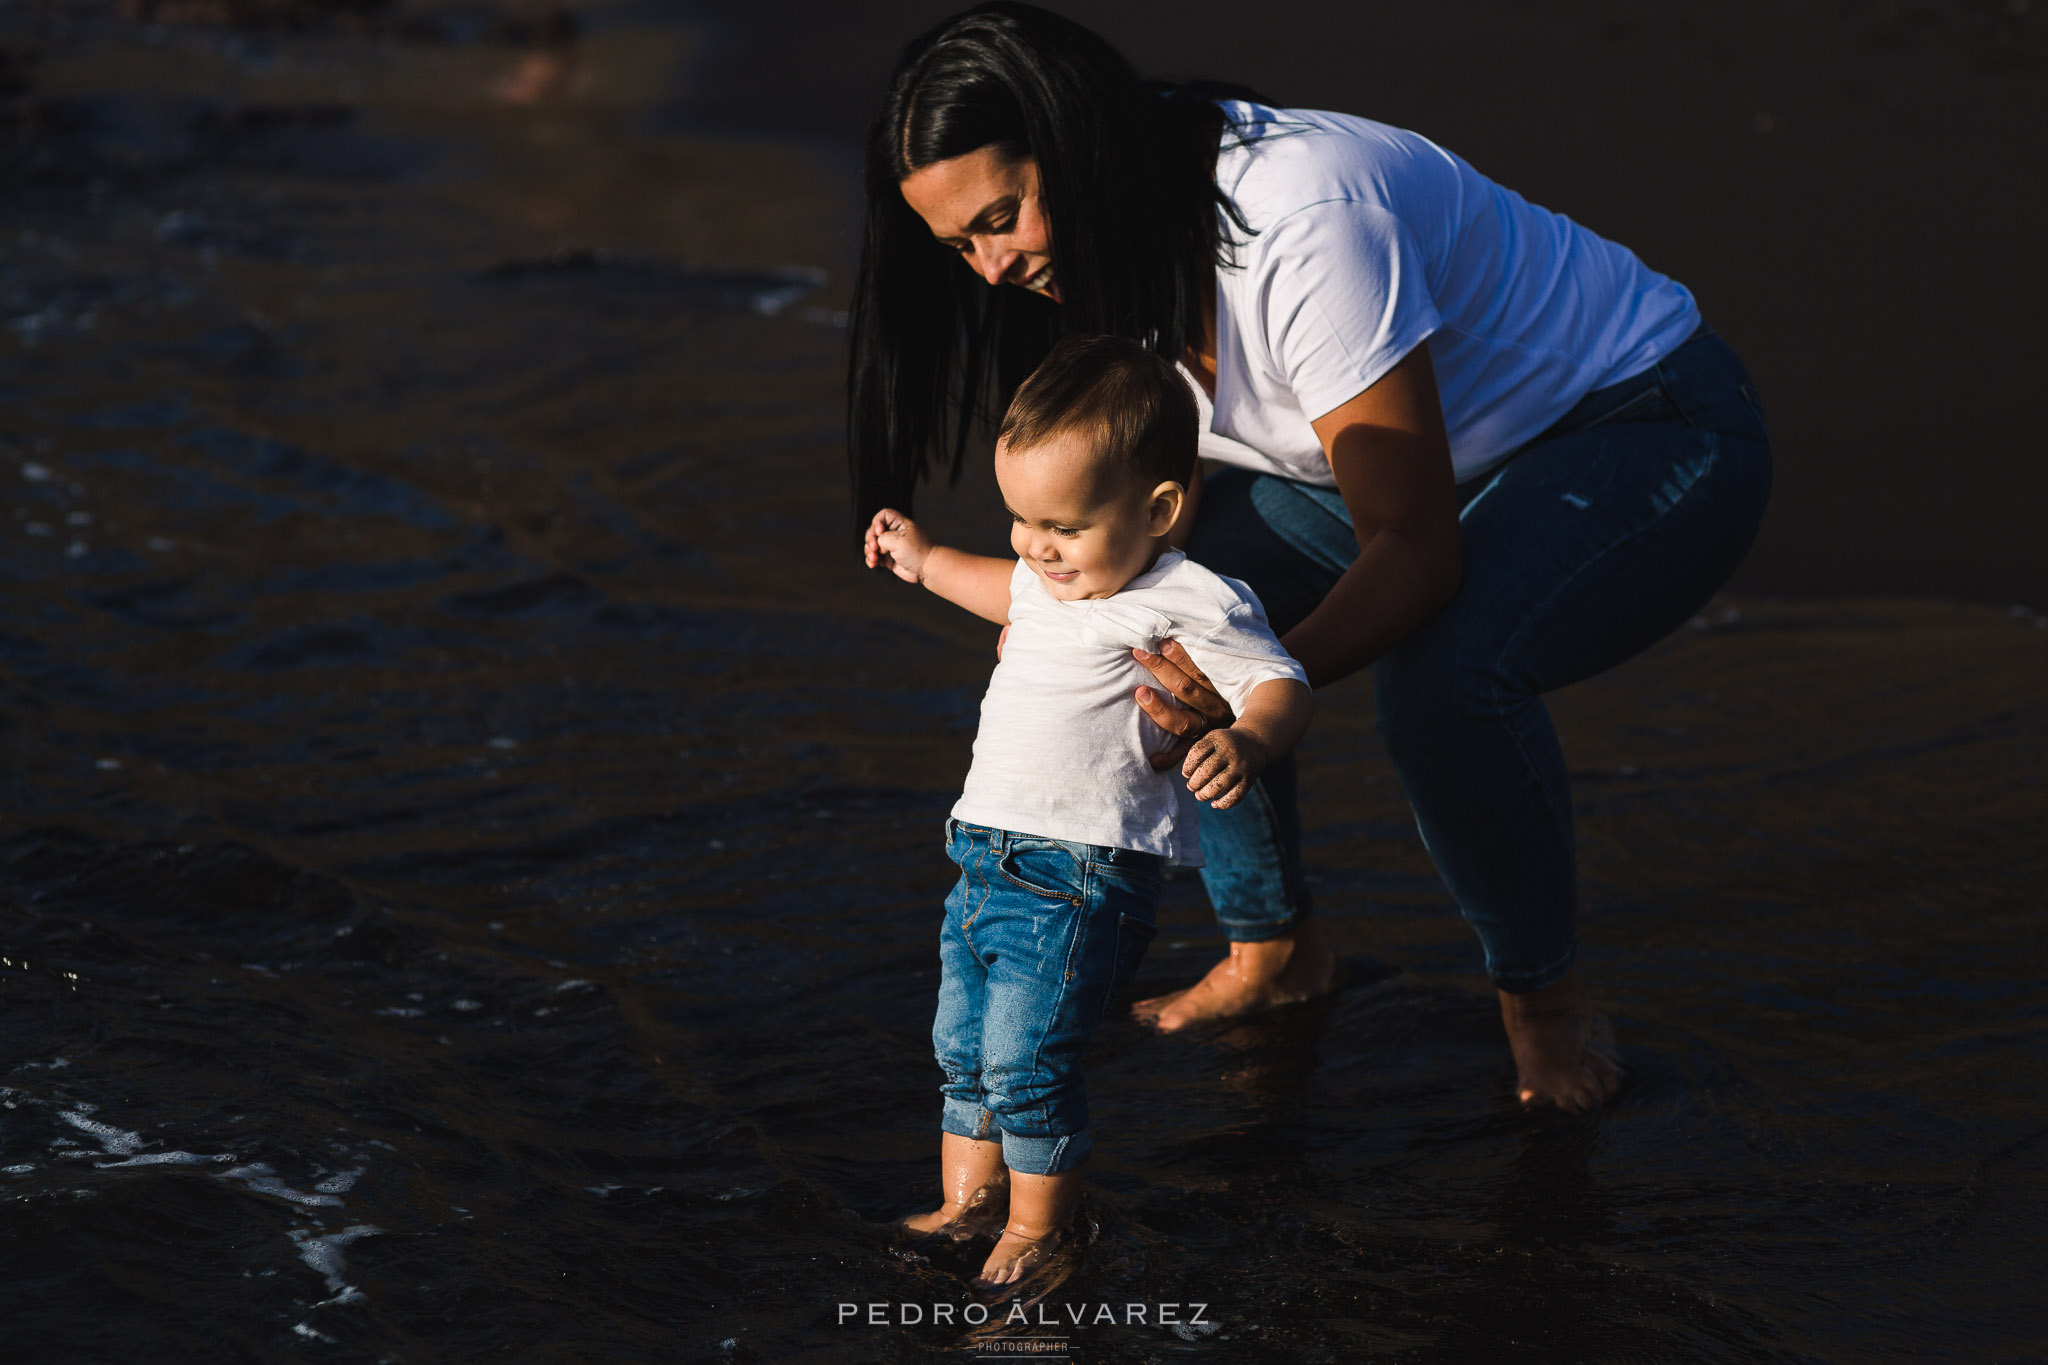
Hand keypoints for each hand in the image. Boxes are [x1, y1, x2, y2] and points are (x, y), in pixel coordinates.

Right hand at [865, 508, 933, 583]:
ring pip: (872, 545)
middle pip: (874, 531)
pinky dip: (871, 560)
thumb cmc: (917, 552)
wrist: (927, 569)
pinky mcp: (889, 559)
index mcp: (899, 524)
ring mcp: (891, 547)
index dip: (877, 522)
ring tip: (874, 559)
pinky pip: (875, 557)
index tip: (880, 532)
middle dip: (870, 539)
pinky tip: (872, 564)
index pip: (883, 516)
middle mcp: (894, 534)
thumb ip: (882, 538)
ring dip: (869, 551)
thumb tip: (877, 546)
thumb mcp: (897, 540)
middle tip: (875, 548)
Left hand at [1132, 639, 1233, 770]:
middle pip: (1187, 689)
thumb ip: (1208, 655)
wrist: (1256, 732)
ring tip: (1140, 693)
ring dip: (1160, 709)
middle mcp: (1216, 710)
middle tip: (1140, 653)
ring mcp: (1209, 730)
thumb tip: (1178, 634)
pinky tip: (1153, 760)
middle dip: (1162, 669)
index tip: (1160, 642)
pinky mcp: (1201, 747)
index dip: (1180, 656)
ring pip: (1183, 721)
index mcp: (1222, 689)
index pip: (1199, 670)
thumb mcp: (1226, 670)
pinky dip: (1169, 759)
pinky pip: (1184, 754)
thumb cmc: (1232, 687)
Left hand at [1181, 728, 1267, 809]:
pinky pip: (1235, 796)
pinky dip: (1223, 804)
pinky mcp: (1249, 780)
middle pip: (1206, 771)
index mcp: (1217, 739)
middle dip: (1195, 783)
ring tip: (1199, 796)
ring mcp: (1241, 766)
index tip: (1186, 773)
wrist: (1254, 743)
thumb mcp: (1212, 739)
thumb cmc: (1224, 745)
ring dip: (1205, 794)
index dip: (1188, 767)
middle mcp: (1230, 751)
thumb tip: (1187, 776)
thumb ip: (1197, 754)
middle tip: (1191, 786)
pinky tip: (1214, 804)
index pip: (1197, 753)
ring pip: (1219, 786)